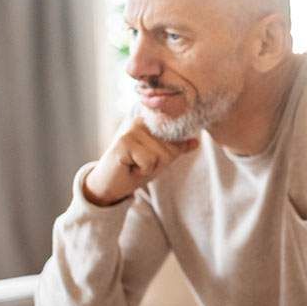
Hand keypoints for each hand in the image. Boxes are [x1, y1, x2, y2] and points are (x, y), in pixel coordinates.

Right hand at [83, 117, 197, 205]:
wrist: (111, 184)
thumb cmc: (135, 169)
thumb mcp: (160, 158)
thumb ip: (176, 148)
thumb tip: (196, 141)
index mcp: (149, 122)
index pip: (176, 136)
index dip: (169, 153)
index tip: (152, 157)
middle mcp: (140, 121)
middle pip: (170, 147)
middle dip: (160, 162)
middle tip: (141, 163)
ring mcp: (131, 130)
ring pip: (161, 154)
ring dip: (151, 167)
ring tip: (135, 165)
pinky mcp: (124, 142)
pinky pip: (150, 161)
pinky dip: (143, 170)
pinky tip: (129, 167)